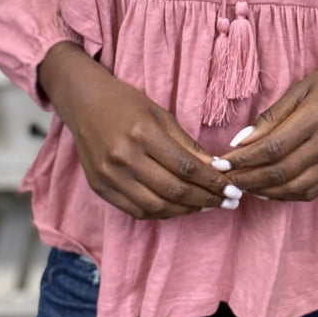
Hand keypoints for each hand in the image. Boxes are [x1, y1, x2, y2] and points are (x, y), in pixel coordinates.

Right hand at [38, 42, 235, 219]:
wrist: (84, 103)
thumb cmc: (126, 103)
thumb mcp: (161, 114)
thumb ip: (188, 145)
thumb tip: (217, 169)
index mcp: (143, 134)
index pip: (186, 168)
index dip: (213, 183)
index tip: (233, 189)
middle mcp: (124, 158)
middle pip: (174, 191)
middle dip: (207, 200)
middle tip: (229, 202)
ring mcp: (110, 176)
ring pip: (157, 207)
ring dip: (187, 211)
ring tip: (208, 206)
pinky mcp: (100, 188)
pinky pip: (137, 211)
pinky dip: (162, 213)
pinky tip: (180, 207)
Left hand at [222, 40, 317, 202]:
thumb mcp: (301, 87)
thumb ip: (272, 116)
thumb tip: (241, 141)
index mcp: (317, 115)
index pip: (272, 147)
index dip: (243, 159)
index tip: (222, 163)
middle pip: (282, 171)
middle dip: (248, 178)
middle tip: (226, 179)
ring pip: (296, 187)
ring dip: (265, 191)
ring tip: (243, 186)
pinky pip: (313, 190)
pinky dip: (287, 195)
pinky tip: (269, 190)